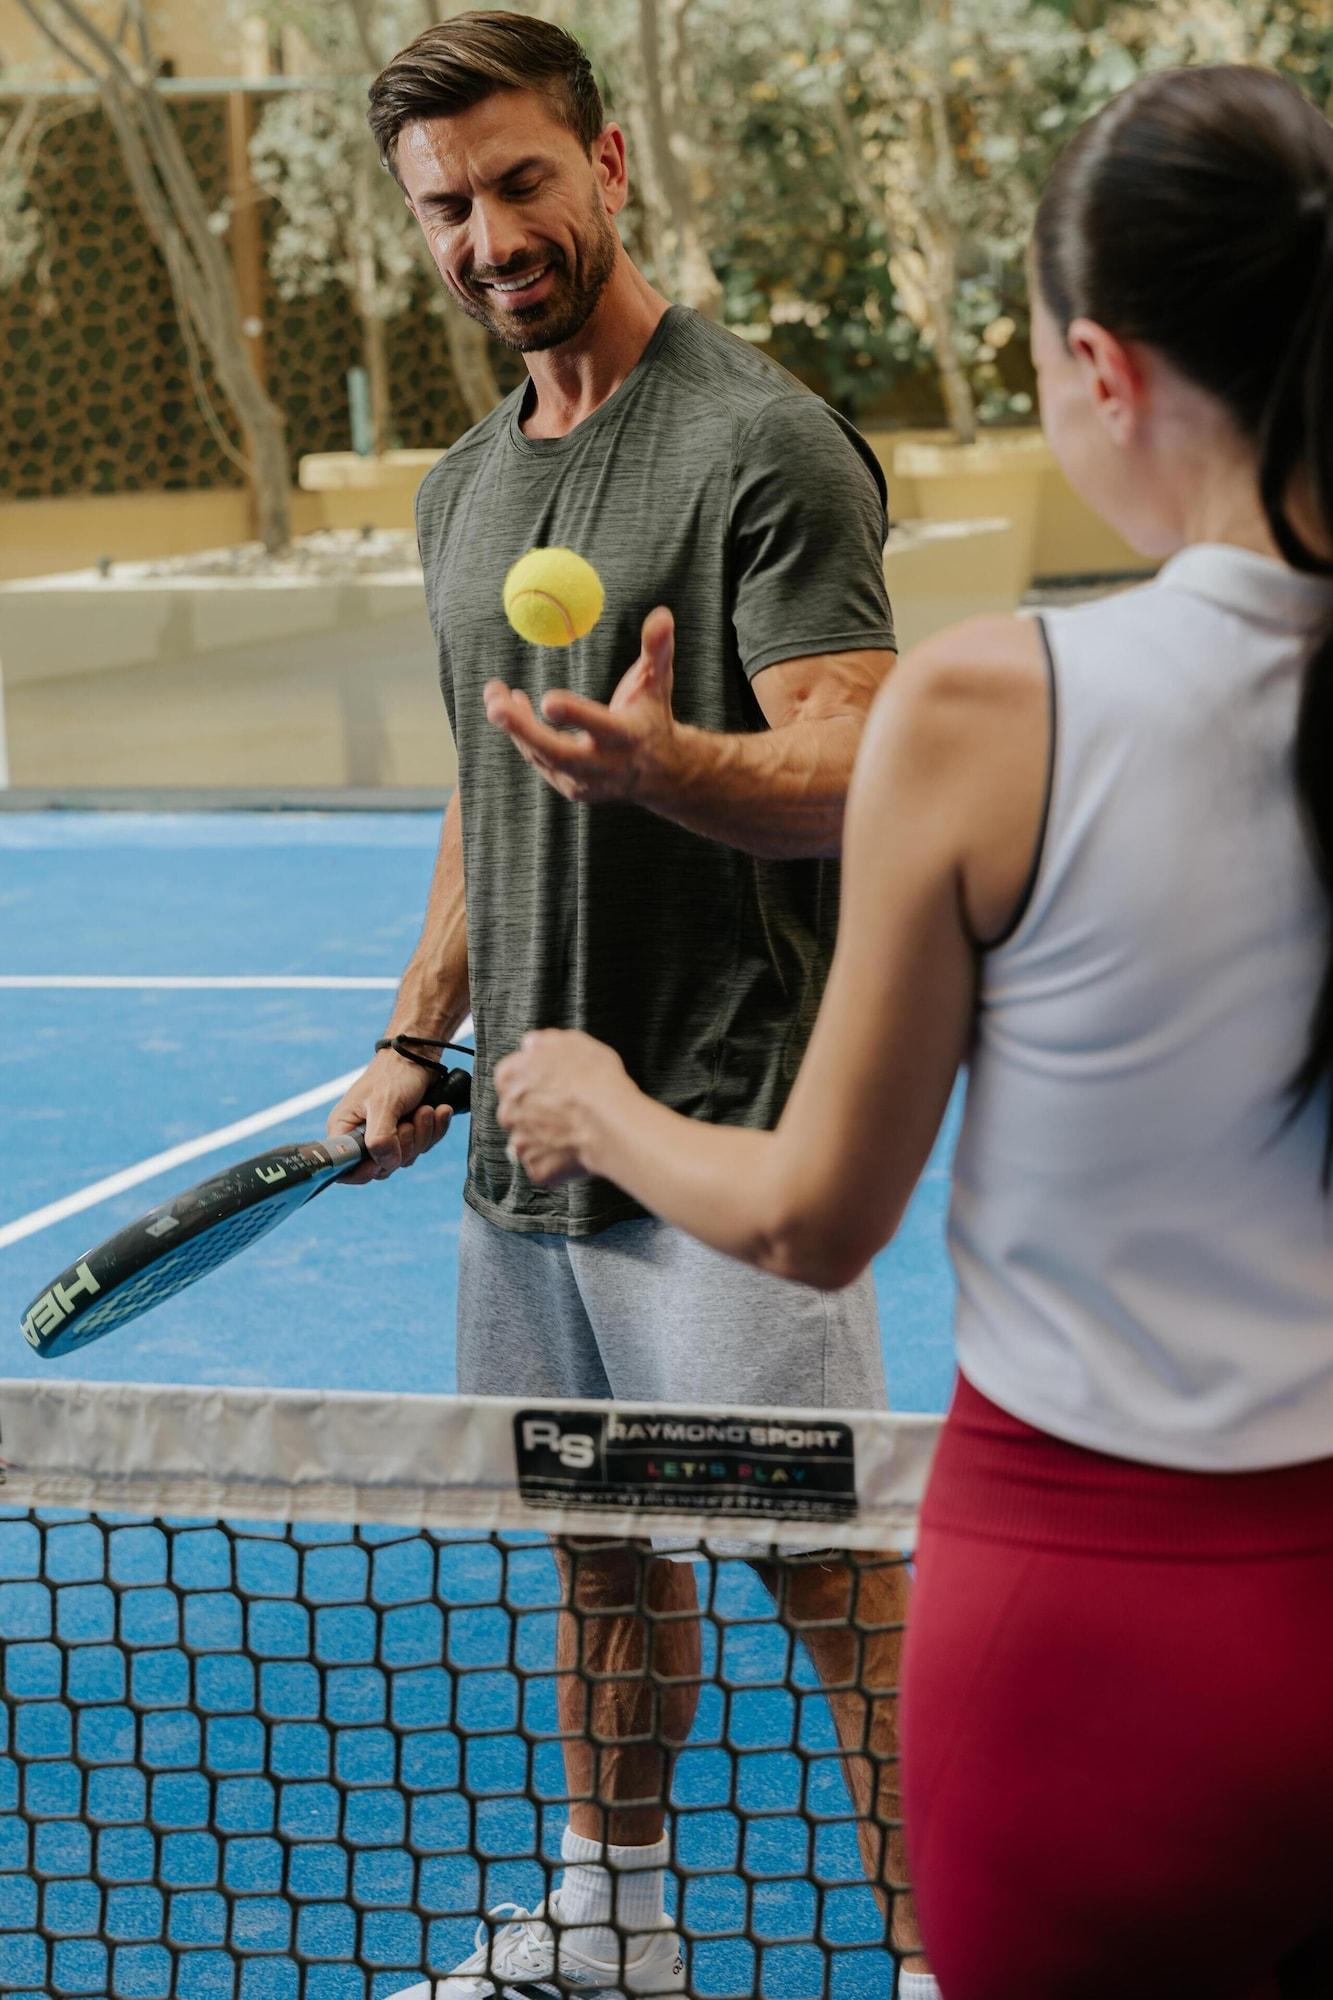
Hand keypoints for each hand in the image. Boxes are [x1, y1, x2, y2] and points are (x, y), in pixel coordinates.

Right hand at [327, 1050, 455, 1185]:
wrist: (420, 1057)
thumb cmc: (395, 1074)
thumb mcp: (384, 1103)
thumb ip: (380, 1137)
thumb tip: (385, 1165)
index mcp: (345, 1129)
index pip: (345, 1168)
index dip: (364, 1171)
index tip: (383, 1160)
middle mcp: (362, 1137)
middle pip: (383, 1166)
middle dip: (405, 1145)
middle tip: (410, 1120)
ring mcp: (387, 1137)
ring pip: (406, 1157)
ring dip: (423, 1134)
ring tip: (426, 1109)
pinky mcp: (407, 1134)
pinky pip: (423, 1146)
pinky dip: (435, 1129)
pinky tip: (439, 1111)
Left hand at [483, 607, 679, 804]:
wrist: (659, 772)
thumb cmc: (651, 715)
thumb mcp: (658, 682)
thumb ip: (657, 649)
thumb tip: (662, 614)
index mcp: (628, 737)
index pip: (600, 727)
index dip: (575, 715)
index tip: (547, 700)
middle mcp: (605, 765)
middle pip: (558, 753)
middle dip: (524, 730)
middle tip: (495, 706)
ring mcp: (586, 782)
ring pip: (541, 756)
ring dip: (514, 726)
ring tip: (494, 693)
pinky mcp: (570, 788)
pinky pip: (539, 761)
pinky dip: (522, 735)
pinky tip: (511, 707)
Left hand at [494, 1029, 630, 1184]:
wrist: (610, 1122)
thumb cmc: (595, 1079)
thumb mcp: (573, 1042)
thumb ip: (544, 1042)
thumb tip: (532, 1044)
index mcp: (510, 1076)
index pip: (509, 1076)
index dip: (532, 1080)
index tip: (550, 1084)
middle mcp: (507, 1110)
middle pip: (516, 1110)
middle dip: (535, 1111)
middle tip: (564, 1110)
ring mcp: (520, 1142)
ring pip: (528, 1139)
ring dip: (544, 1137)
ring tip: (572, 1132)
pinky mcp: (536, 1168)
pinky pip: (542, 1165)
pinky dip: (555, 1162)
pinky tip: (575, 1151)